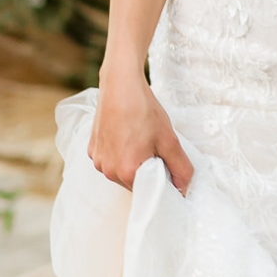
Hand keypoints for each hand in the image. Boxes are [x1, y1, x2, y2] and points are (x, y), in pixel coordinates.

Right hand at [89, 74, 194, 192]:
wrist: (121, 85)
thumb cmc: (144, 110)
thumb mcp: (169, 139)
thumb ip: (180, 167)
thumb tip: (184, 189)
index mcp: (127, 172)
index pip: (149, 191)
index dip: (161, 181)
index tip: (168, 167)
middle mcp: (108, 171)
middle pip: (134, 182)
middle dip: (147, 171)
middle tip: (156, 148)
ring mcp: (98, 160)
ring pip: (121, 171)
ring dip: (133, 162)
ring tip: (141, 139)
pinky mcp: (92, 149)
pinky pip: (110, 160)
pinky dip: (120, 153)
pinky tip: (128, 135)